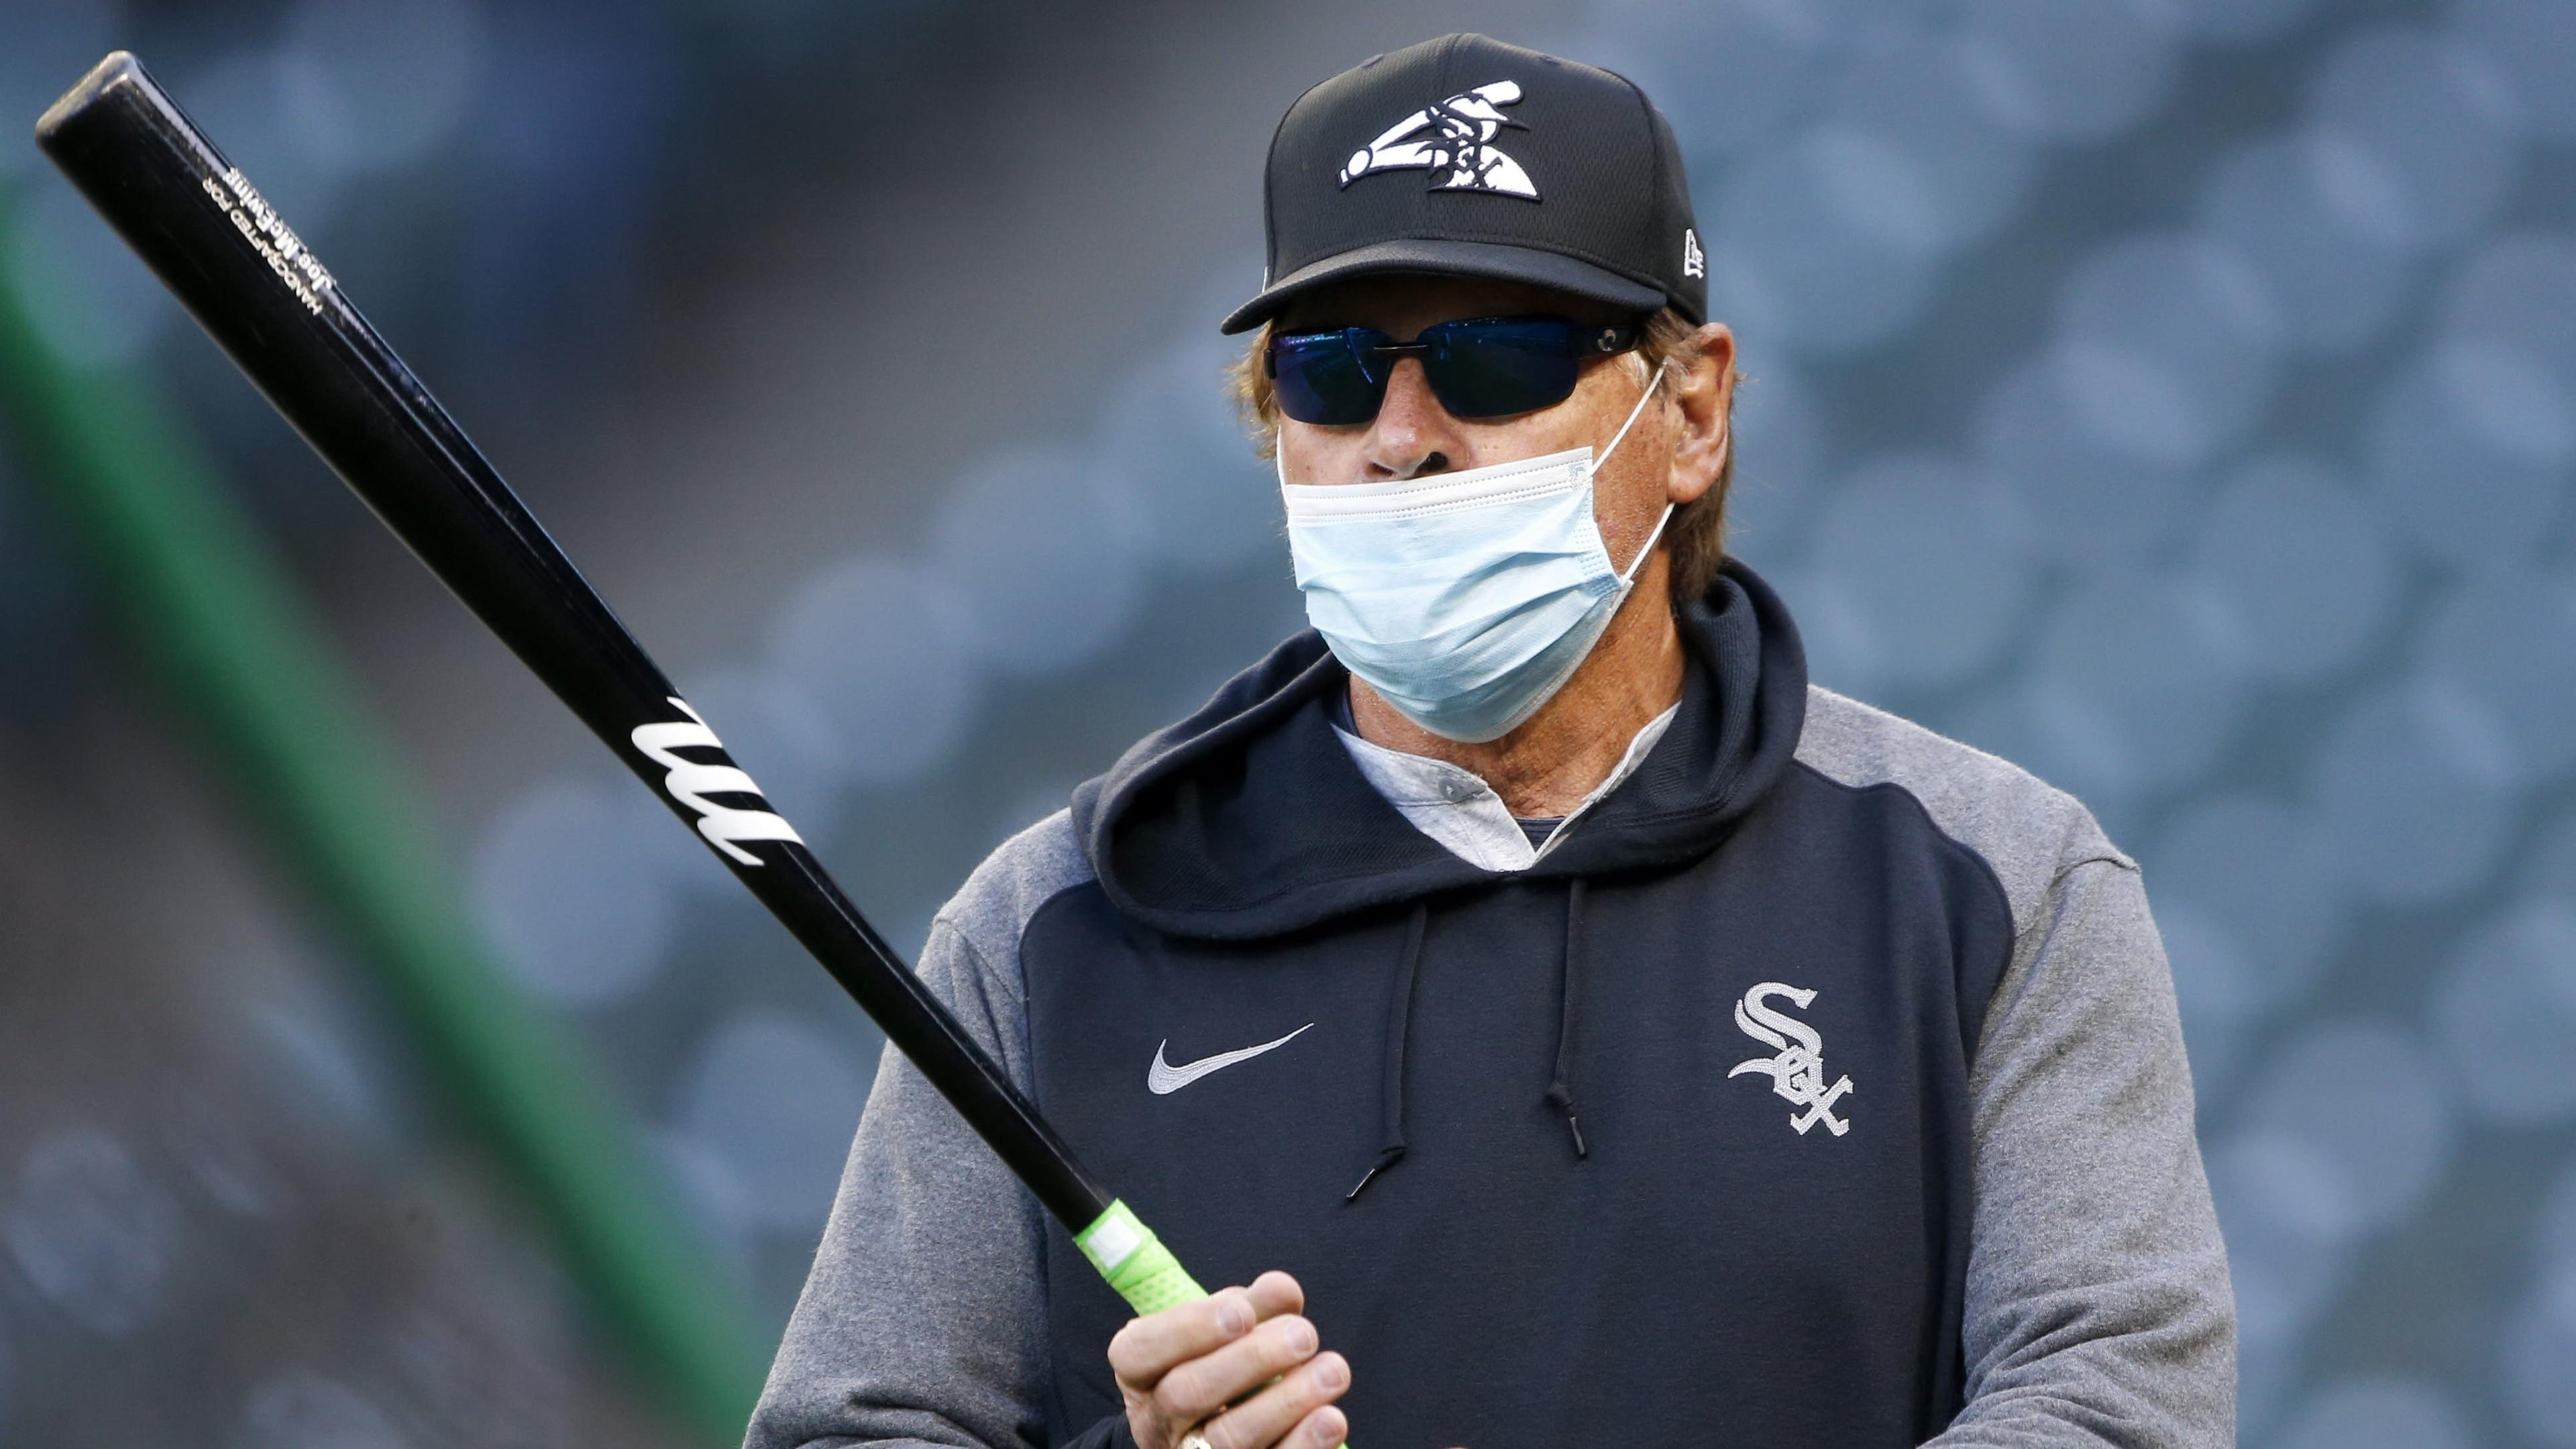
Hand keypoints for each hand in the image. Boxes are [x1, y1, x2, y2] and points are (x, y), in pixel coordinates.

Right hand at [1109, 1270, 1349, 1448]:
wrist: (1223, 1433)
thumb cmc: (1223, 1363)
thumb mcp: (1225, 1330)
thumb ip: (1250, 1305)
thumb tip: (1281, 1289)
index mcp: (1142, 1372)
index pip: (1140, 1350)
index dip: (1189, 1330)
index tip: (1243, 1313)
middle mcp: (1157, 1420)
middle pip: (1186, 1394)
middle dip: (1250, 1360)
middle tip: (1304, 1335)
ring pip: (1227, 1438)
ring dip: (1286, 1402)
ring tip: (1333, 1370)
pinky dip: (1302, 1444)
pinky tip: (1330, 1418)